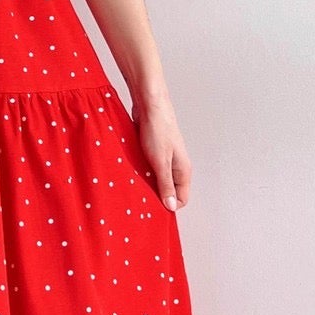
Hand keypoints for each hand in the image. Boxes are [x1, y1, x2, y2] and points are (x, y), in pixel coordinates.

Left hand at [131, 94, 190, 210]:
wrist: (149, 105)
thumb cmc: (158, 129)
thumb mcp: (160, 162)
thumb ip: (165, 185)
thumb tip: (171, 207)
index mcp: (183, 170)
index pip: (181, 199)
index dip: (168, 206)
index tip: (152, 209)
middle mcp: (177, 166)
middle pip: (169, 191)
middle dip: (156, 197)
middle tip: (139, 200)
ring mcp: (165, 159)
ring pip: (158, 180)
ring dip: (147, 184)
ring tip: (134, 186)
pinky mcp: (153, 152)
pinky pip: (149, 169)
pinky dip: (141, 173)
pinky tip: (131, 173)